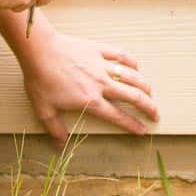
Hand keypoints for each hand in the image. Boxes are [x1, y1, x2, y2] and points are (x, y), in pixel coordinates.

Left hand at [18, 31, 158, 145]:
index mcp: (90, 101)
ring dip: (144, 85)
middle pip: (133, 96)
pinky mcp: (99, 50)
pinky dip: (131, 62)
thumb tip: (61, 145)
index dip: (132, 125)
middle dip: (148, 107)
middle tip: (155, 113)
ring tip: (150, 92)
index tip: (142, 130)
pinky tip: (136, 67)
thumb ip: (55, 129)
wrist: (40, 51)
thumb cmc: (41, 79)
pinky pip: (121, 55)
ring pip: (132, 76)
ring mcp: (102, 66)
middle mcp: (102, 84)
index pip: (117, 116)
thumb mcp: (44, 109)